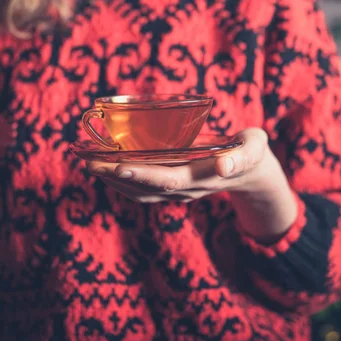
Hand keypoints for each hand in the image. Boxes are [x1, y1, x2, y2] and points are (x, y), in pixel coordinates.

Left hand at [86, 128, 297, 241]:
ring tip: (86, 161)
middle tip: (86, 161)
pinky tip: (104, 165)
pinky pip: (141, 187)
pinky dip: (120, 178)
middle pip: (144, 188)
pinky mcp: (171, 185)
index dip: (142, 175)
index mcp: (202, 178)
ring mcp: (176, 191)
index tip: (117, 166)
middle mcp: (185, 189)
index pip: (167, 180)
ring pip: (139, 191)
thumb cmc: (251, 153)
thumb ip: (242, 156)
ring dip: (111, 179)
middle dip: (114, 176)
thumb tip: (223, 166)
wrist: (251, 173)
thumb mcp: (254, 149)